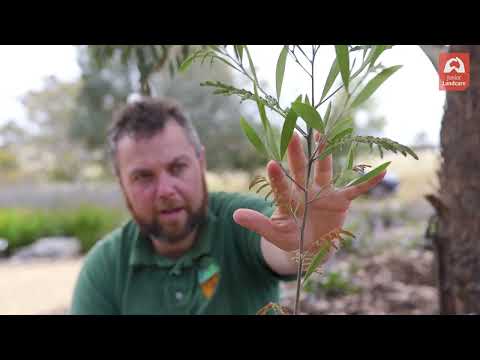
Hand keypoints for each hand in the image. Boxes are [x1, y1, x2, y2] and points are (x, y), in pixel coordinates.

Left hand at [233, 131, 385, 251]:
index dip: (277, 177)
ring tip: (322, 133)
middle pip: (300, 169)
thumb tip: (234, 216)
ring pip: (324, 170)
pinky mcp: (340, 200)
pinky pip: (356, 190)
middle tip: (293, 134)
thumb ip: (257, 223)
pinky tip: (383, 171)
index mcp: (288, 198)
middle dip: (297, 153)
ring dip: (325, 154)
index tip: (271, 164)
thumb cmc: (291, 237)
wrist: (311, 246)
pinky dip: (368, 182)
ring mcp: (323, 192)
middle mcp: (305, 189)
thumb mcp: (274, 232)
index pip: (281, 186)